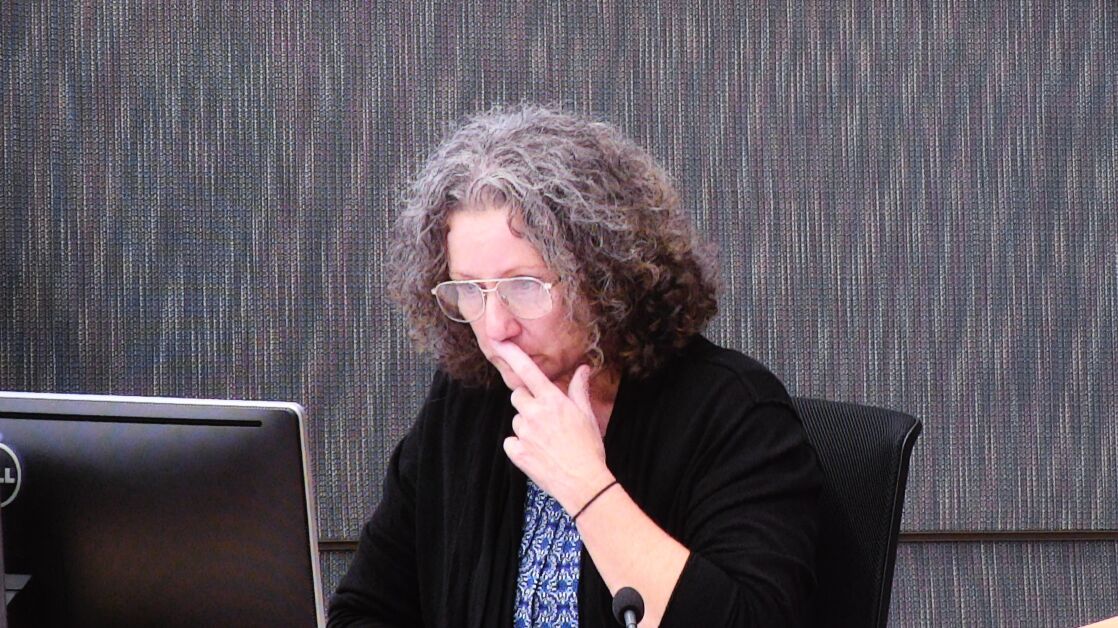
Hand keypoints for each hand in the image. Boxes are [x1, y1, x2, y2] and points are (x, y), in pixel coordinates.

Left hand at [493, 341, 614, 513]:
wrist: (583, 483)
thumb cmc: (589, 448)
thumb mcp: (587, 415)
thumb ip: (579, 389)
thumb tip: (584, 369)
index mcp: (552, 401)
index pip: (528, 371)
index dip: (512, 354)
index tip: (499, 342)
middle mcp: (534, 413)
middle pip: (517, 395)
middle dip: (527, 401)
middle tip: (544, 416)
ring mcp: (523, 433)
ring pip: (516, 419)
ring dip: (526, 425)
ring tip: (546, 440)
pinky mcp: (516, 452)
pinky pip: (511, 441)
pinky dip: (520, 446)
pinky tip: (537, 453)